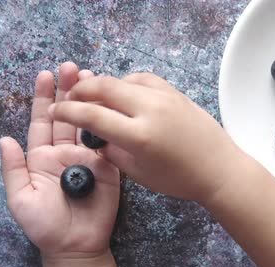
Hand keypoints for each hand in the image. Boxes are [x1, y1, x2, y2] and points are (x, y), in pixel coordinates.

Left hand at [0, 63, 119, 257]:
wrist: (75, 247)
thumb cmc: (44, 226)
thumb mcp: (20, 199)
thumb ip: (12, 169)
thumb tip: (3, 139)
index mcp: (41, 158)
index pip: (42, 122)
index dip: (43, 98)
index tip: (45, 74)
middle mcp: (64, 153)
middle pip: (66, 116)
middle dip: (68, 91)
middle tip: (71, 67)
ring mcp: (88, 158)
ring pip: (88, 124)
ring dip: (89, 100)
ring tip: (92, 76)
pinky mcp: (109, 167)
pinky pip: (108, 142)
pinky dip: (109, 122)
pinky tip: (110, 104)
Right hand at [50, 73, 247, 203]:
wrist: (219, 169)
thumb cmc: (180, 179)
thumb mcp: (140, 174)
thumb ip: (113, 152)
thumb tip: (96, 137)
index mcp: (139, 136)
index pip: (92, 116)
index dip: (68, 111)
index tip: (55, 111)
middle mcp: (150, 109)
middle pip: (104, 87)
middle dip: (80, 90)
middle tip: (69, 98)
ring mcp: (165, 97)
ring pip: (122, 79)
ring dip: (103, 85)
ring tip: (94, 97)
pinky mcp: (175, 92)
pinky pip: (143, 79)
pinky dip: (127, 83)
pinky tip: (123, 94)